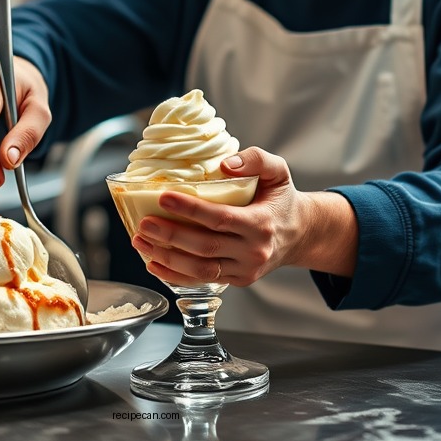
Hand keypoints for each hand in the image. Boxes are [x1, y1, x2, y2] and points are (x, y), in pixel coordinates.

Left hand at [130, 147, 357, 285]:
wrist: (299, 233)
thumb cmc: (281, 199)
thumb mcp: (278, 171)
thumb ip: (255, 159)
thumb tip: (225, 165)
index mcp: (261, 223)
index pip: (220, 218)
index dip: (190, 209)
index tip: (163, 197)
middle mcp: (253, 251)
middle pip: (205, 247)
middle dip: (170, 236)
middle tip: (144, 223)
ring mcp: (245, 270)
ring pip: (201, 269)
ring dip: (167, 258)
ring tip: (141, 242)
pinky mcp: (238, 280)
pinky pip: (203, 280)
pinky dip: (175, 275)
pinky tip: (154, 263)